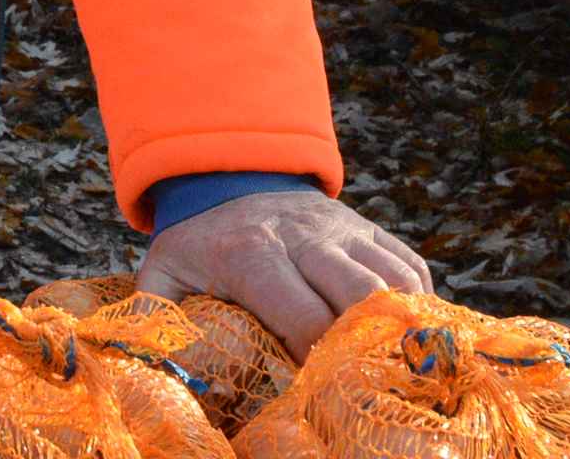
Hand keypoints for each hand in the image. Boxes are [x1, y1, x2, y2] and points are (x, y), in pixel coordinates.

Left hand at [136, 191, 431, 360]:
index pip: (303, 317)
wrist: (228, 176)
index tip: (313, 392)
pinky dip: (415, 304)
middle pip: (360, 296)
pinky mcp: (367, 227)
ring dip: (396, 325)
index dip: (317, 363)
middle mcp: (303, 236)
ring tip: (385, 362)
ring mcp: (342, 228)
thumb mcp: (163, 272)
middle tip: (358, 381)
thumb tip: (162, 373)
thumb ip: (154, 319)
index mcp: (252, 253)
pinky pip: (410, 266)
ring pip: (394, 279)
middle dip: (364, 346)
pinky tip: (399, 334)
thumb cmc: (197, 242)